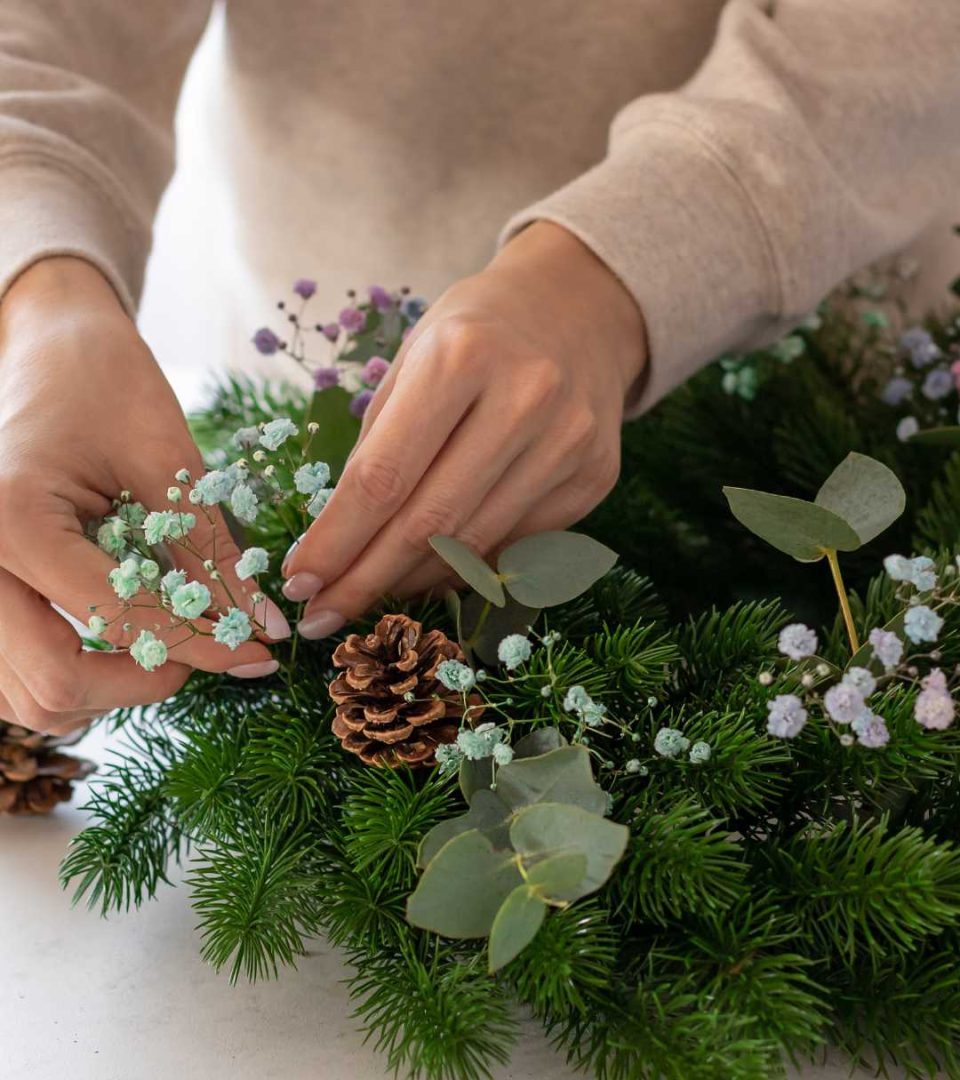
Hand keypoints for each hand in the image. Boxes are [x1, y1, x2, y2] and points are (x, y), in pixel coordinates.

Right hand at [0, 258, 288, 733]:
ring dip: (106, 690)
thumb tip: (262, 628)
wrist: (46, 347)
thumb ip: (208, 552)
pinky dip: (72, 676)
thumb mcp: (164, 459)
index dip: (200, 643)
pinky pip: (14, 676)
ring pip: (28, 696)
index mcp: (11, 519)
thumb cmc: (102, 380)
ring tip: (166, 647)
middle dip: (143, 682)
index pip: (117, 617)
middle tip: (205, 652)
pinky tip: (122, 640)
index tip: (258, 652)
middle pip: (53, 684)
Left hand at [284, 222, 646, 635]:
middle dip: (365, 580)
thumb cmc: (475, 333)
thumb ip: (378, 445)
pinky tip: (428, 571)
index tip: (298, 581)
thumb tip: (340, 543)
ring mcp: (569, 443)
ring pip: (474, 545)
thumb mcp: (412, 359)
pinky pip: (515, 547)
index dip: (337, 539)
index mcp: (461, 356)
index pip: (384, 475)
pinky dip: (464, 567)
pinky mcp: (595, 478)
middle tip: (321, 617)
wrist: (580, 309)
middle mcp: (525, 399)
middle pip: (430, 523)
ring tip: (369, 594)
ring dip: (411, 582)